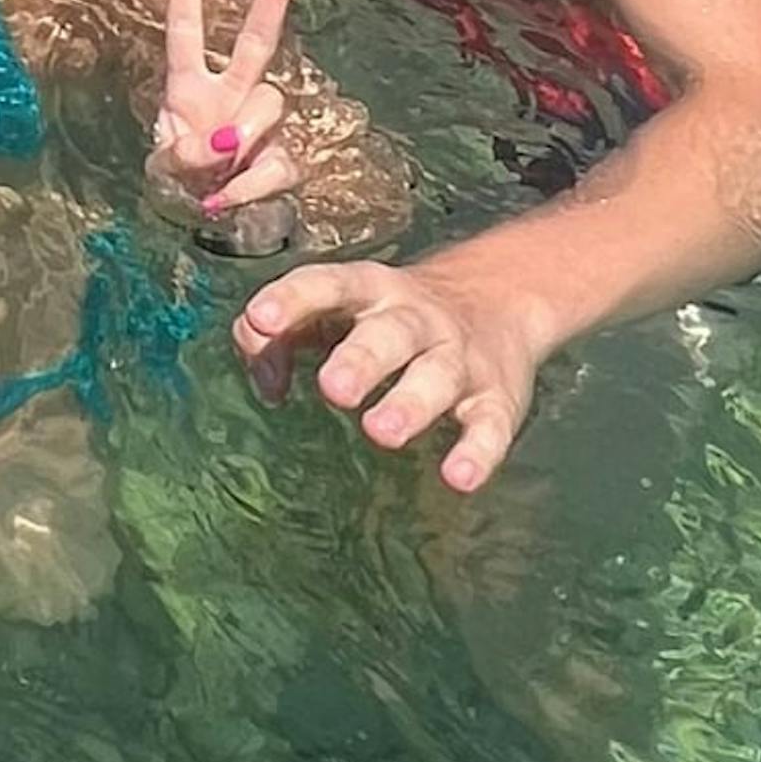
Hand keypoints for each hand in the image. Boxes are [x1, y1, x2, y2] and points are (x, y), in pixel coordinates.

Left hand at [146, 0, 314, 248]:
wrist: (203, 216)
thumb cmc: (179, 179)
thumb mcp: (165, 167)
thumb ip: (186, 153)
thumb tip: (226, 141)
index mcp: (189, 83)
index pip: (187, 24)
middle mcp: (229, 91)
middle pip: (258, 36)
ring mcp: (259, 121)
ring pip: (269, 105)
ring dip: (244, 138)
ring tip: (216, 173)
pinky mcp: (283, 156)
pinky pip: (278, 163)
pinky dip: (252, 184)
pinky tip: (229, 196)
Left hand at [233, 256, 543, 495]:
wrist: (499, 296)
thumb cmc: (386, 316)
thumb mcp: (337, 308)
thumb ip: (285, 336)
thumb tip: (268, 386)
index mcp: (369, 289)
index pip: (329, 283)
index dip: (293, 298)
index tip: (261, 317)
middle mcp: (417, 318)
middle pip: (390, 334)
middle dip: (361, 359)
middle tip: (333, 389)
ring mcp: (459, 358)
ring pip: (438, 376)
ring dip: (411, 403)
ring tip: (380, 432)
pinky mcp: (497, 398)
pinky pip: (491, 426)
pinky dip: (479, 452)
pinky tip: (458, 478)